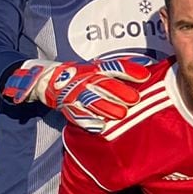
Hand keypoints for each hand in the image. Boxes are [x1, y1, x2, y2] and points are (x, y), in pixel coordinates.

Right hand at [3, 55, 168, 131]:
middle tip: (135, 99)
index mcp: (94, 68)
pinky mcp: (67, 107)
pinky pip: (78, 114)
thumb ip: (119, 68)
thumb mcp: (97, 67)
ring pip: (92, 100)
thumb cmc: (80, 75)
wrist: (46, 79)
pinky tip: (100, 126)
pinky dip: (88, 121)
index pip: (114, 67)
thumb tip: (146, 67)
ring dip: (107, 107)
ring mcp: (76, 94)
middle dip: (119, 92)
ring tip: (121, 114)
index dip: (129, 71)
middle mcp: (86, 80)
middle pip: (104, 84)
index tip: (145, 75)